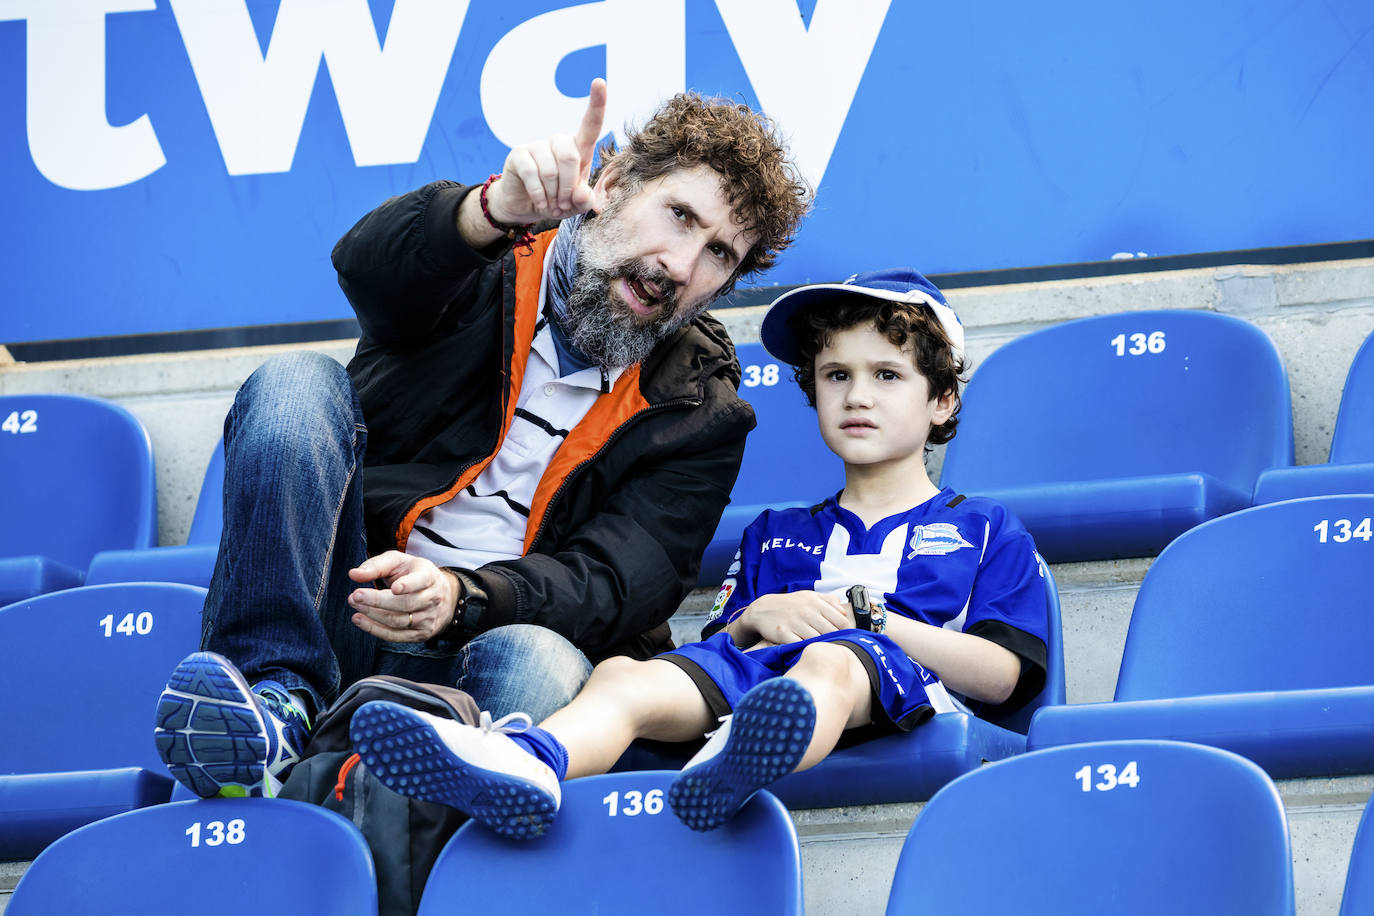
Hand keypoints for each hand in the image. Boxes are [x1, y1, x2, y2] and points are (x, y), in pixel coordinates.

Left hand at [347, 551, 460, 642]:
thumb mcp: (398, 562)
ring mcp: (428, 618)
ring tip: (355, 606)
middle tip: (355, 596)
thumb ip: (376, 566)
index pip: (421, 581)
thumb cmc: (412, 574)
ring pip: (399, 621)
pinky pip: (396, 636)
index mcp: (429, 576)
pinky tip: (361, 621)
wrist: (440, 595)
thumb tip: (353, 574)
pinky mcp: (421, 634)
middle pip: (405, 604)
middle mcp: (433, 598)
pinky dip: (375, 629)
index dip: (408, 585)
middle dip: (377, 601)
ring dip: (373, 615)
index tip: (394, 588)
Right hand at [486, 78, 607, 224]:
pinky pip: (532, 174)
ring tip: (551, 206)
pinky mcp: (519, 154)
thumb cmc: (557, 201)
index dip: (597, 104)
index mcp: (578, 149)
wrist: (525, 206)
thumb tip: (582, 194)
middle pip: (570, 157)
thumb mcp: (576, 205)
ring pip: (551, 170)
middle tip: (564, 206)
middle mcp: (558, 142)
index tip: (600, 82)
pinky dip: (539, 195)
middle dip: (568, 188)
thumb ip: (585, 201)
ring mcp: (537, 146)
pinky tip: (539, 202)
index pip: (590, 125)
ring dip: (553, 196)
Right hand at [736, 591, 853, 644]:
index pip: (841, 621)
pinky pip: (800, 645)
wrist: (762, 609)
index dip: (847, 633)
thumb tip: (844, 614)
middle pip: (831, 633)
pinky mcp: (783, 633)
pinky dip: (805, 649)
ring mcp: (794, 622)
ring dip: (821, 646)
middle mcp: (806, 611)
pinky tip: (807, 650)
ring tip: (823, 651)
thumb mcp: (810, 596)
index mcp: (816, 602)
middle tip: (836, 648)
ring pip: (817, 640)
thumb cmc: (790, 604)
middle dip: (835, 641)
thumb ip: (830, 602)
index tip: (847, 639)